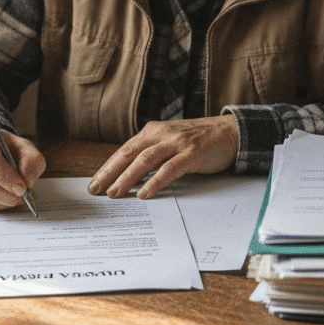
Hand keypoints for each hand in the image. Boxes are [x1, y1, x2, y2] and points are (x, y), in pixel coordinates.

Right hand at [0, 126, 45, 210]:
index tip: (22, 188)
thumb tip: (27, 182)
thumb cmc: (5, 147)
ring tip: (15, 197)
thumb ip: (32, 162)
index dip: (6, 177)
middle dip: (5, 195)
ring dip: (1, 202)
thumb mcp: (24, 146)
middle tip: (21, 197)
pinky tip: (3, 197)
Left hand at [88, 114, 237, 199]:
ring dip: (127, 177)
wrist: (229, 132)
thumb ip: (152, 153)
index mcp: (153, 131)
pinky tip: (144, 193)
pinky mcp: (191, 153)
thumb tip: (128, 175)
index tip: (94, 183)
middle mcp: (161, 134)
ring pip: (145, 160)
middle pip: (129, 154)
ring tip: (115, 193)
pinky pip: (169, 169)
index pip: (124, 150)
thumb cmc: (198, 140)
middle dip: (110, 173)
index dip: (107, 167)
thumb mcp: (170, 142)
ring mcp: (177, 143)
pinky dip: (154, 182)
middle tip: (96, 190)